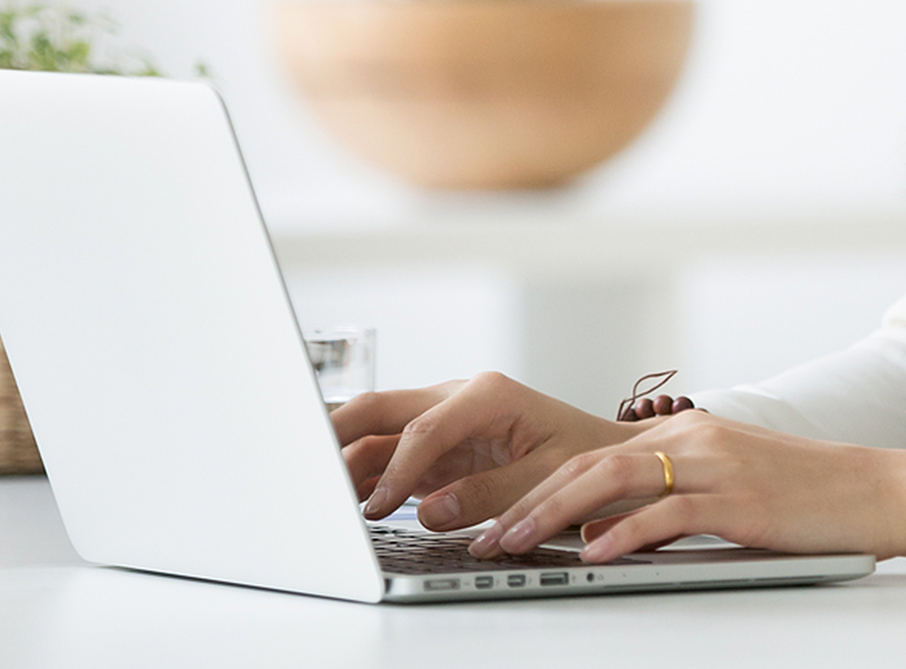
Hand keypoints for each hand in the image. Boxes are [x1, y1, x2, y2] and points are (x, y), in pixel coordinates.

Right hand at [330, 371, 635, 530]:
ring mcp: (442, 421)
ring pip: (376, 433)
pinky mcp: (437, 447)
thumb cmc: (584, 456)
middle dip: (337, 433)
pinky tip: (344, 500)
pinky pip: (389, 456)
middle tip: (302, 465)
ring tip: (317, 494)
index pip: (424, 429)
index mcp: (486, 394)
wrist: (604, 455)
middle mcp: (457, 399)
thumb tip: (430, 511)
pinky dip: (364, 475)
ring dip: (345, 459)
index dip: (395, 470)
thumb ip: (488, 494)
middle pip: (380, 408)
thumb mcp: (547, 476)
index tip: (377, 508)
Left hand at [468, 410, 905, 565]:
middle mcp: (689, 438)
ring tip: (514, 543)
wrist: (875, 490)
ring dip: (552, 514)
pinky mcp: (737, 498)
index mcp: (682, 433)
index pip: (587, 457)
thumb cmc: (804, 497)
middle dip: (522, 501)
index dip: (530, 487)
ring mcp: (713, 464)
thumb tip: (605, 533)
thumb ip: (667, 501)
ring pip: (610, 482)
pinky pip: (666, 514)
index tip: (491, 519)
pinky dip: (622, 536)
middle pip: (584, 464)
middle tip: (481, 536)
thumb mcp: (726, 487)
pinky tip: (592, 555)